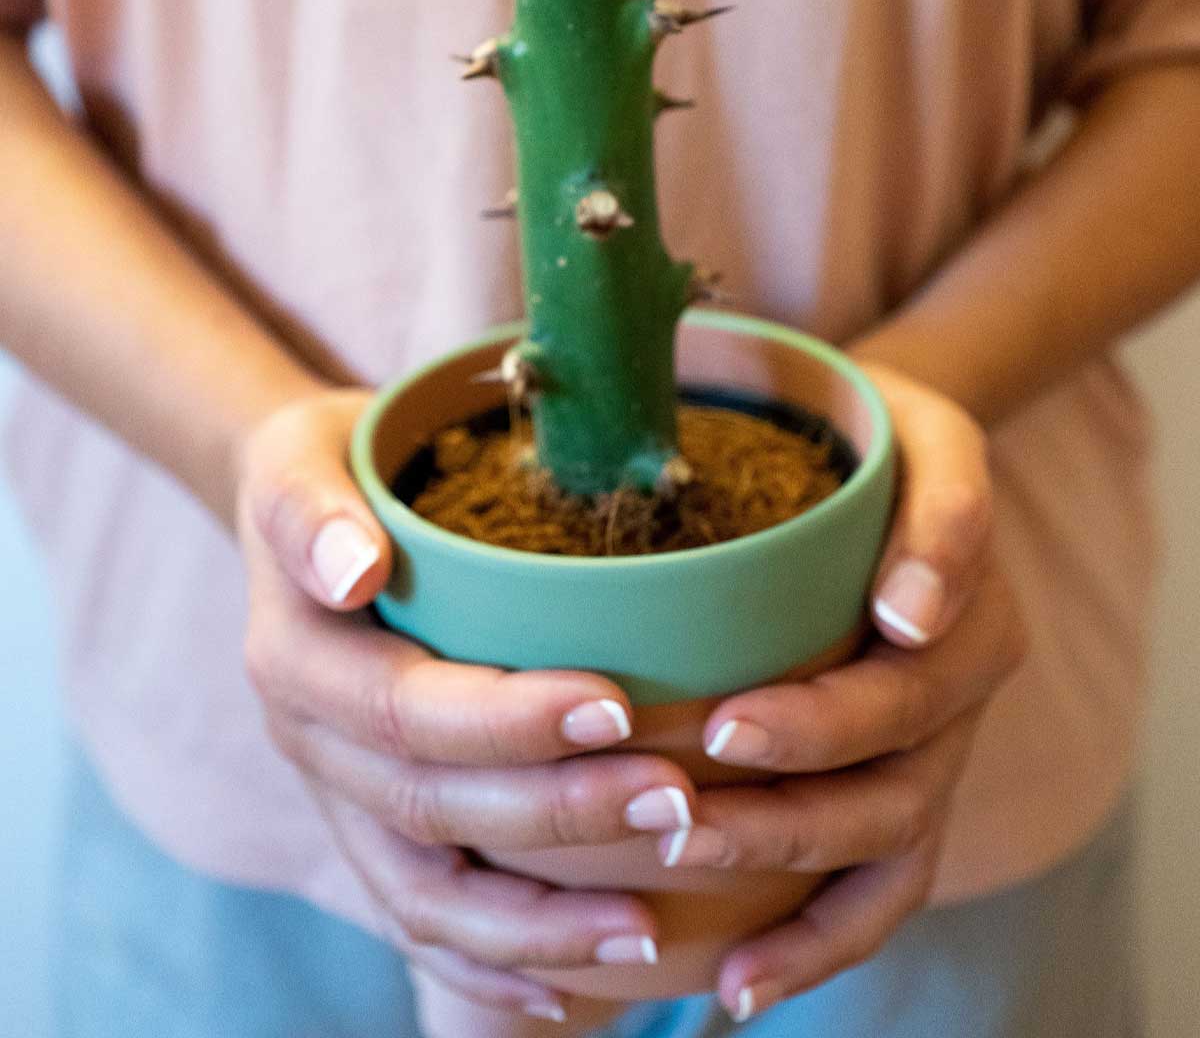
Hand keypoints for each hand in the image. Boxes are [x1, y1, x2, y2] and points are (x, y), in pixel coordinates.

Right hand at [236, 392, 698, 1018]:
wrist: (297, 507)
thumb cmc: (331, 464)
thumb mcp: (302, 458)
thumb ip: (312, 510)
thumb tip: (353, 568)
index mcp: (294, 656)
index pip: (405, 707)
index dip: (508, 720)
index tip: (617, 707)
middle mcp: (309, 742)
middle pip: (431, 806)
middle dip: (558, 816)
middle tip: (678, 800)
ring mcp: (340, 798)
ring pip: (427, 897)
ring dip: (538, 925)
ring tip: (651, 928)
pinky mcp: (368, 829)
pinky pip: (424, 922)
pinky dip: (496, 966)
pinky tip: (582, 989)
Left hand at [645, 365, 1027, 1023]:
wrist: (891, 450)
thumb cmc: (872, 433)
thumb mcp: (916, 428)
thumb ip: (937, 503)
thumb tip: (912, 611)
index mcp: (969, 595)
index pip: (913, 669)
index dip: (832, 709)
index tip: (728, 725)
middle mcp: (961, 683)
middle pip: (893, 763)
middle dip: (784, 794)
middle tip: (677, 798)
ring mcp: (936, 750)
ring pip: (885, 840)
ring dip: (787, 864)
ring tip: (690, 865)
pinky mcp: (902, 799)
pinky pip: (875, 896)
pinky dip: (814, 947)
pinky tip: (736, 987)